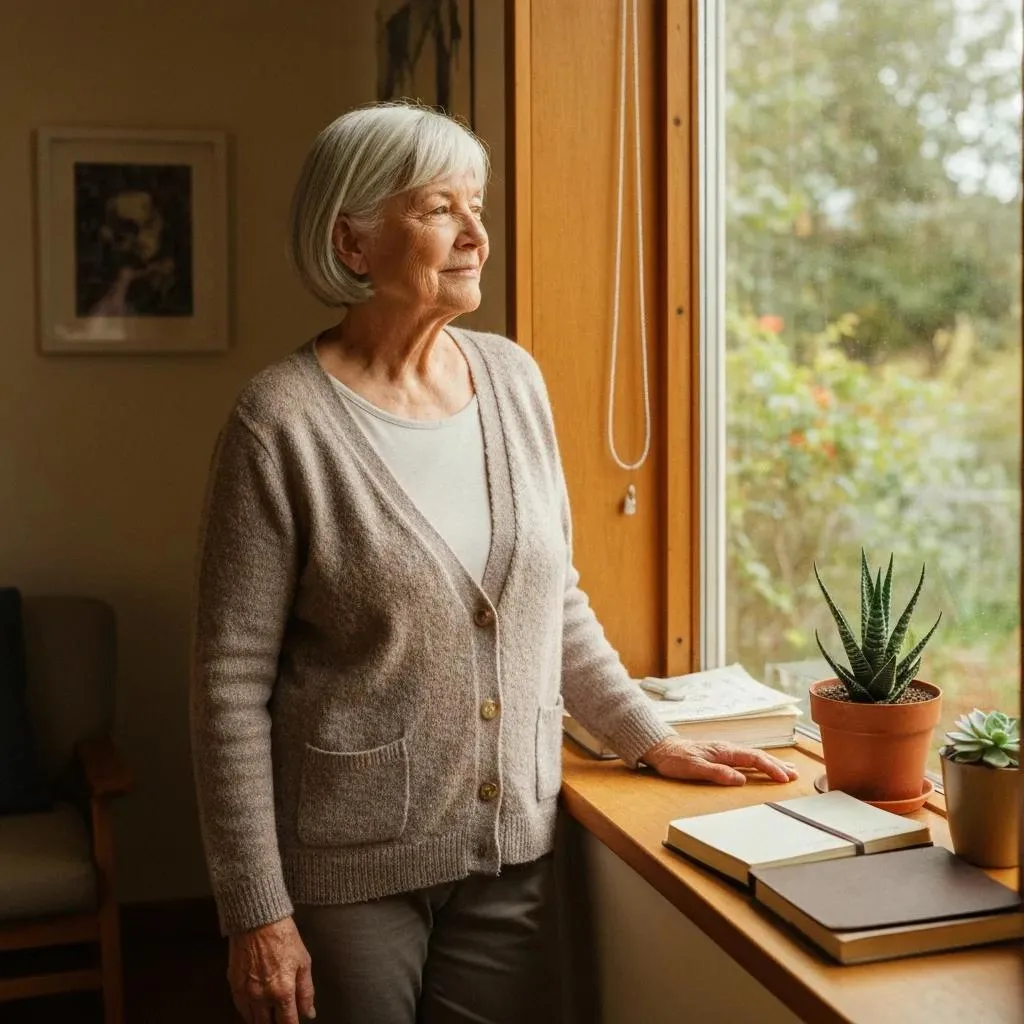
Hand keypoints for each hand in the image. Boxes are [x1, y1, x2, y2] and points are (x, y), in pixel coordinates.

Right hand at [228, 916, 315, 1023]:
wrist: (258, 920)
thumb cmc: (282, 936)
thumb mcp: (303, 962)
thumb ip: (306, 991)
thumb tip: (309, 1012)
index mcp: (282, 992)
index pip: (287, 1023)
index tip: (294, 1023)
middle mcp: (262, 997)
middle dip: (276, 1023)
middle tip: (281, 1016)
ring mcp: (246, 993)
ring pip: (253, 1021)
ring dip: (262, 1020)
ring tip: (270, 1014)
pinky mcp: (234, 986)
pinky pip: (241, 1009)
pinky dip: (249, 1012)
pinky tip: (256, 1007)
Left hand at [640, 737, 798, 785]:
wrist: (662, 749)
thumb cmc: (676, 759)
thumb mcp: (694, 768)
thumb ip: (717, 773)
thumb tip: (740, 780)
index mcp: (724, 751)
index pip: (754, 758)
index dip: (771, 768)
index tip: (784, 778)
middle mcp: (727, 749)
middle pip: (758, 756)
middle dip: (777, 765)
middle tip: (795, 775)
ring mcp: (725, 751)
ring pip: (753, 756)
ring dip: (771, 763)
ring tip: (788, 770)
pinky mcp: (721, 755)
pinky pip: (745, 758)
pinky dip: (759, 762)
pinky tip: (763, 765)